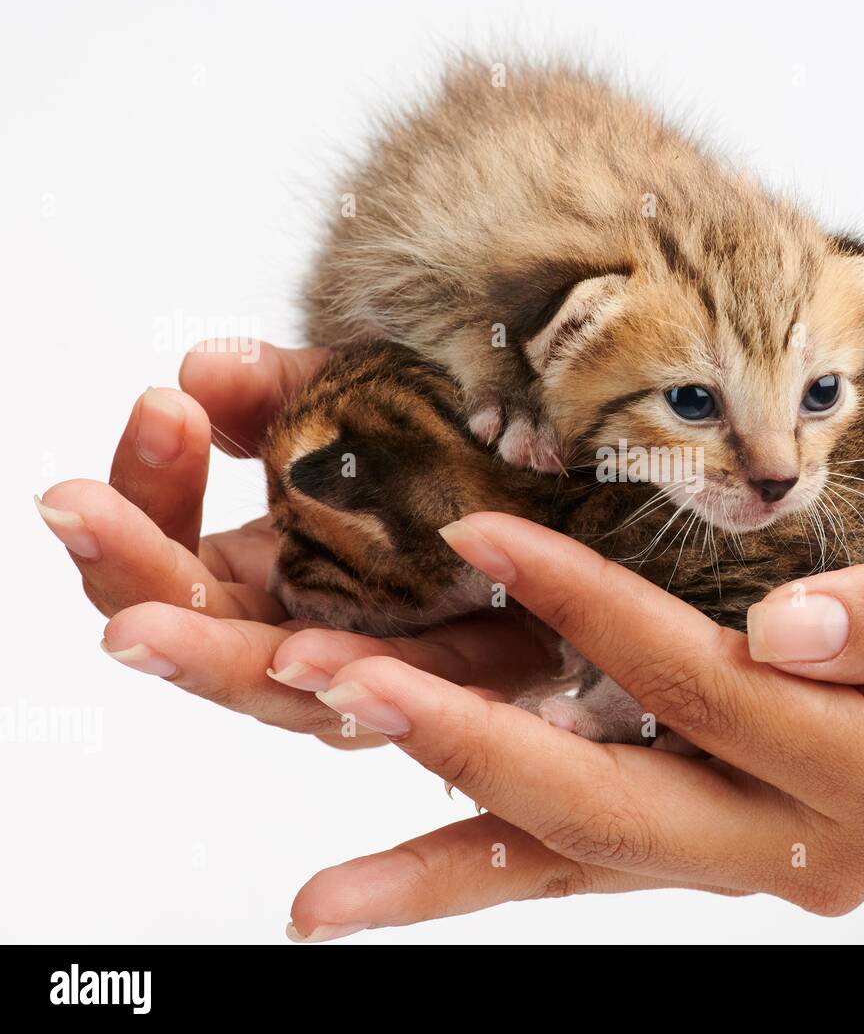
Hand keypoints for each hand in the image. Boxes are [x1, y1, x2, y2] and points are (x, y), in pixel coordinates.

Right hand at [35, 341, 553, 746]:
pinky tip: (315, 664)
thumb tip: (203, 367)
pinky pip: (406, 701)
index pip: (166, 556)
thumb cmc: (451, 460)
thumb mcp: (358, 410)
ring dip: (207, 656)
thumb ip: (283, 397)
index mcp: (265, 574)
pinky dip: (358, 687)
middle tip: (77, 505)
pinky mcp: (463, 691)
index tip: (162, 404)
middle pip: (195, 629)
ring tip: (144, 626)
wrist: (580, 500)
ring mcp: (376, 676)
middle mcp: (306, 635)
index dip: (143, 491)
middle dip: (131, 567)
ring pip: (276, 686)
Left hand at [283, 513, 863, 939]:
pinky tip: (377, 894)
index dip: (594, 610)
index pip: (710, 684)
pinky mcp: (707, 854)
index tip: (481, 532)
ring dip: (451, 845)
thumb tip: (785, 625)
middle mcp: (805, 843)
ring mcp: (748, 862)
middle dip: (472, 747)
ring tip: (324, 893)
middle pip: (616, 807)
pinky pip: (583, 873)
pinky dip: (481, 876)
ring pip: (583, 864)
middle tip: (341, 685)